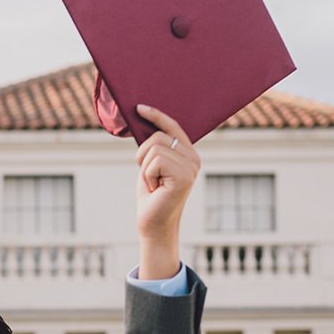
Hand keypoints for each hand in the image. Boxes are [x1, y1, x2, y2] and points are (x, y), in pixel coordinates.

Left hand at [134, 105, 198, 254]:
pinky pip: (155, 161)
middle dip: (143, 155)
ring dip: (145, 168)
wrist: (153, 225)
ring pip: (154, 148)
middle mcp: (194, 159)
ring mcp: (191, 167)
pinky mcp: (184, 176)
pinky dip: (147, 176)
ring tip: (153, 184)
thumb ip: (155, 147)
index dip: (156, 116)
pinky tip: (155, 189)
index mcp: (188, 154)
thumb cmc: (151, 197)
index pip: (173, 127)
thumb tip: (144, 122)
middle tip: (148, 176)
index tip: (139, 108)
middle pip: (159, 136)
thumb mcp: (152, 167)